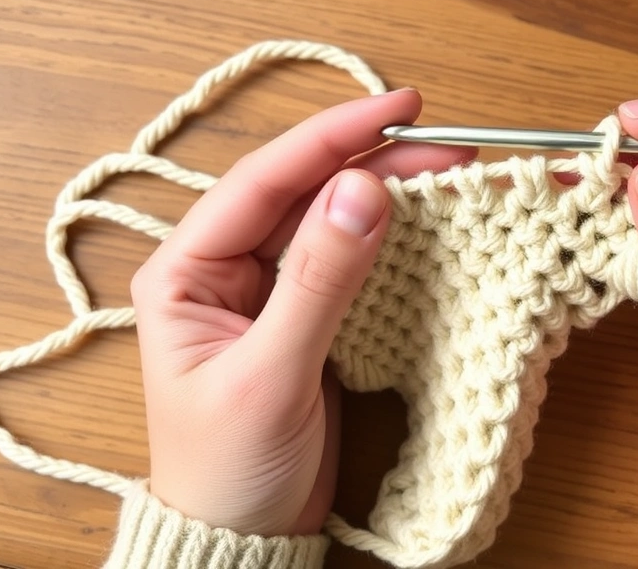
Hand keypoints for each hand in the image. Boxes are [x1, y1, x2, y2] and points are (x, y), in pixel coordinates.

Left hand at [129, 88, 474, 536]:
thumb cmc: (229, 468)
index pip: (264, 180)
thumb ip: (316, 282)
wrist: (245, 537)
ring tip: (450, 172)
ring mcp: (272, 290)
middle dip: (373, 162)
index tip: (398, 110)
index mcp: (187, 270)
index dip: (332, 138)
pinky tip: (430, 223)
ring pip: (334, 222)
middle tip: (446, 144)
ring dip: (389, 196)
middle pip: (305, 191)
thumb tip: (363, 192)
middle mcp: (226, 268)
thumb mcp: (271, 373)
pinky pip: (354, 263)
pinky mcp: (311, 317)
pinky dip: (394, 241)